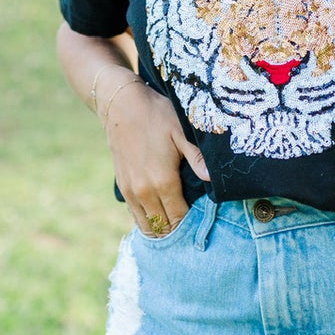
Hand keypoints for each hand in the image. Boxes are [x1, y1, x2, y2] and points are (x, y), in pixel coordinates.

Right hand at [100, 74, 209, 237]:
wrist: (121, 105)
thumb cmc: (156, 115)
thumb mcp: (181, 132)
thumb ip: (197, 158)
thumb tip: (213, 179)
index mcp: (163, 182)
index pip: (179, 217)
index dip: (190, 224)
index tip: (202, 223)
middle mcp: (145, 192)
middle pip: (164, 225)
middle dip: (177, 229)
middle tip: (192, 229)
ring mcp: (131, 191)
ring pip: (147, 225)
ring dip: (161, 229)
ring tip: (175, 227)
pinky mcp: (122, 187)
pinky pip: (135, 215)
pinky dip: (146, 221)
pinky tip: (158, 218)